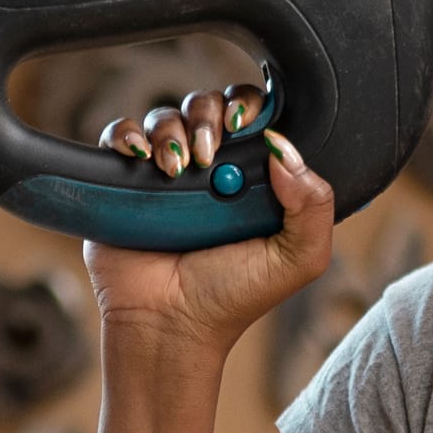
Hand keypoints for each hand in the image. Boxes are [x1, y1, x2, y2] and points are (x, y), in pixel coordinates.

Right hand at [82, 86, 335, 356]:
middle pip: (206, 106)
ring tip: (176, 170)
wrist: (170, 326)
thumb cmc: (232, 297)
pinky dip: (127, 135)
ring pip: (163, 116)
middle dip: (207, 115)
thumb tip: (283, 147)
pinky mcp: (123, 182)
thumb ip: (313, 205)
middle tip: (208, 155)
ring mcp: (163, 174)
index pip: (251, 117)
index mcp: (250, 177)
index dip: (247, 106)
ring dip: (170, 130)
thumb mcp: (298, 258)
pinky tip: (141, 158)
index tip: (243, 123)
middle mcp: (208, 169)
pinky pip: (119, 135)